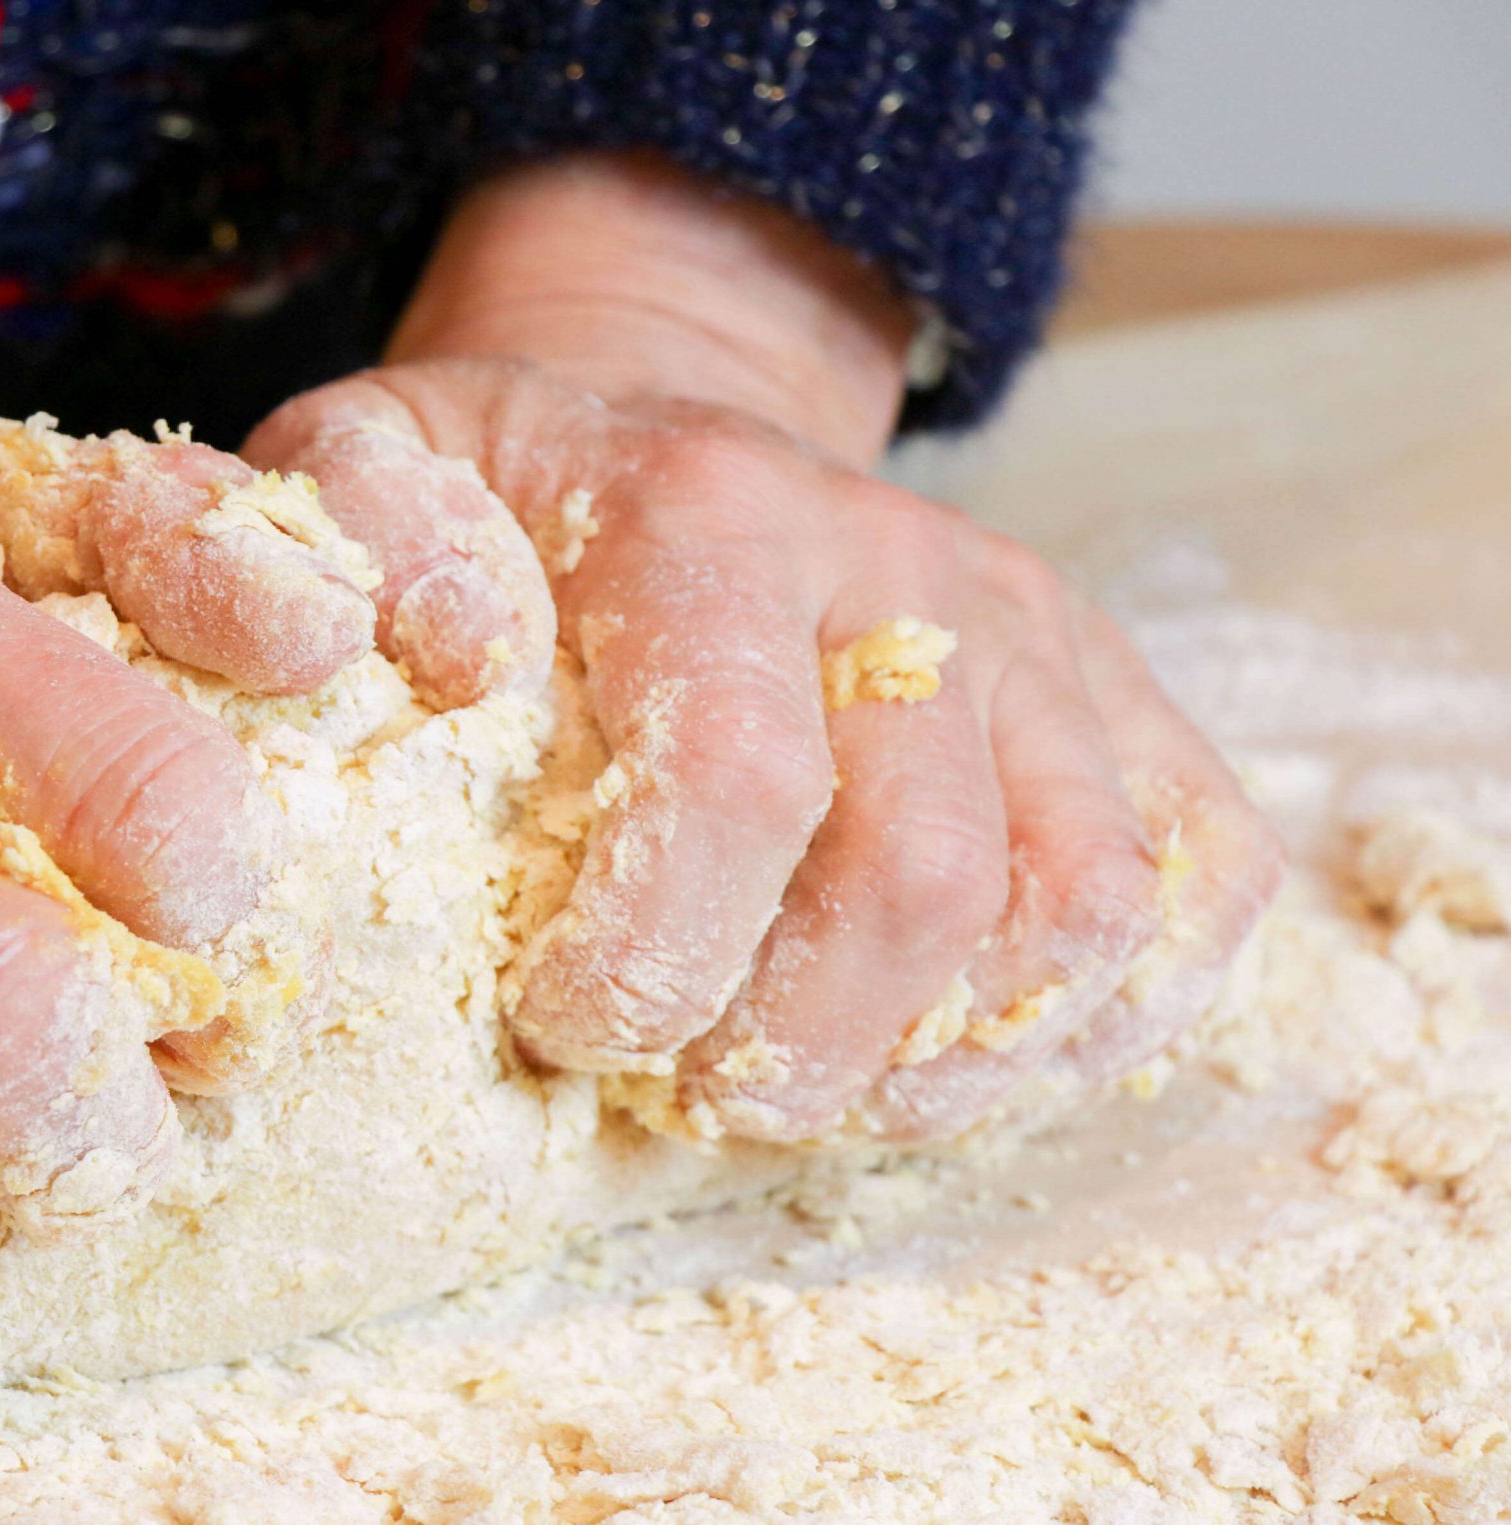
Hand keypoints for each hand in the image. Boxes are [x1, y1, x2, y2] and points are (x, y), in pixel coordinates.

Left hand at [247, 154, 1282, 1143]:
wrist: (678, 423)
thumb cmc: (507, 498)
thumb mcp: (373, 464)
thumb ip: (343, 529)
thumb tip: (438, 647)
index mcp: (710, 516)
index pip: (737, 779)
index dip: (656, 955)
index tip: (566, 1025)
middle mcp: (909, 566)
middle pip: (918, 879)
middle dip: (790, 1048)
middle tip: (684, 1090)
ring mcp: (1043, 640)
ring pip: (1074, 912)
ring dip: (939, 1064)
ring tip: (804, 1089)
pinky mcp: (1132, 704)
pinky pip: (1192, 897)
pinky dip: (1089, 1025)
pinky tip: (945, 1054)